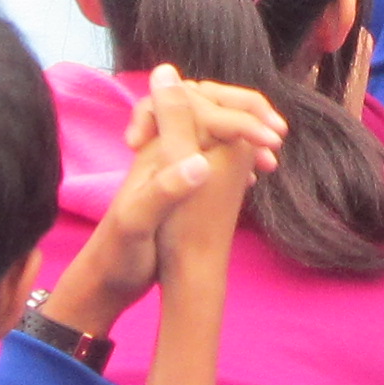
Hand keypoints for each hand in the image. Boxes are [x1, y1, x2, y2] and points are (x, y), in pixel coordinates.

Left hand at [54, 66, 284, 329]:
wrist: (106, 280)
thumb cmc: (118, 254)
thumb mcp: (137, 224)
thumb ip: (163, 191)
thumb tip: (200, 162)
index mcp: (155, 151)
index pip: (196, 105)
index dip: (238, 116)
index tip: (269, 137)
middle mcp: (164, 150)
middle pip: (205, 104)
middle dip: (244, 111)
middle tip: (277, 132)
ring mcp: (173, 166)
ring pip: (212, 128)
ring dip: (243, 131)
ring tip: (272, 150)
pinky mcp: (181, 184)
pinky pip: (213, 153)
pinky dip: (236, 157)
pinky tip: (254, 177)